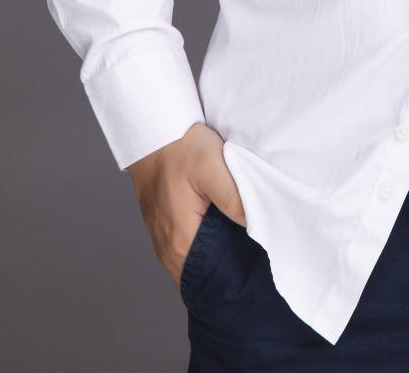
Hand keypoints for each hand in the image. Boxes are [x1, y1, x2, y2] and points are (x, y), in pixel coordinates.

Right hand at [126, 122, 247, 287]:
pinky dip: (201, 246)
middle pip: (201, 274)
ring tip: (239, 246)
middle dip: (226, 269)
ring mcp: (161, 238)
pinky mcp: (161, 226)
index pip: (211, 278)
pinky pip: (184, 248)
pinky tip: (219, 231)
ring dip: (213, 257)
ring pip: (192, 262)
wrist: (152, 129)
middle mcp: (166, 248)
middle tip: (253, 258)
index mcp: (181, 240)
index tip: (255, 268)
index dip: (234, 276)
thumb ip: (235, 200)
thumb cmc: (181, 147)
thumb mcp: (214, 167)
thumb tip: (255, 227)